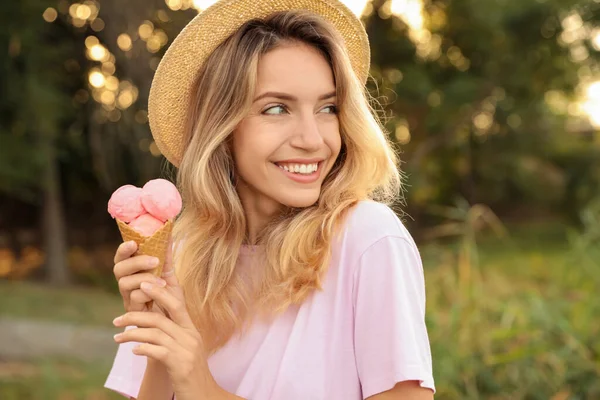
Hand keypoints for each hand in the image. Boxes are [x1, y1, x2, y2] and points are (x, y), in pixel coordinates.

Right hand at [112, 239, 175, 313]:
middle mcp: (127, 284)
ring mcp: (127, 298)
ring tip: (161, 281)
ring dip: (144, 278)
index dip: (124, 249)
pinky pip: (133, 298)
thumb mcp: (169, 275)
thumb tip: (169, 234)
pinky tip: (158, 294)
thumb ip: (166, 258)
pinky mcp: (133, 311)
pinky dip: (146, 293)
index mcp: (133, 272)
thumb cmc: (169, 297)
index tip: (134, 243)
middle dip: (136, 262)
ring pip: (124, 283)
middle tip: (154, 261)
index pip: (122, 258)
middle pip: (118, 268)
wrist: (175, 321)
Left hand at [112, 275, 220, 396]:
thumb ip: (173, 334)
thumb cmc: (190, 372)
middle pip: (166, 312)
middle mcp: (190, 335)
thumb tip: (153, 321)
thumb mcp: (185, 349)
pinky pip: (157, 350)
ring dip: (132, 333)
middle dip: (141, 309)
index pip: (177, 303)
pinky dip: (142, 348)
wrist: (204, 395)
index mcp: (191, 329)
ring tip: (117, 337)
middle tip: (120, 313)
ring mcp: (186, 349)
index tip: (143, 284)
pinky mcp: (180, 364)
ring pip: (156, 332)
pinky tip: (133, 351)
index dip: (161, 291)